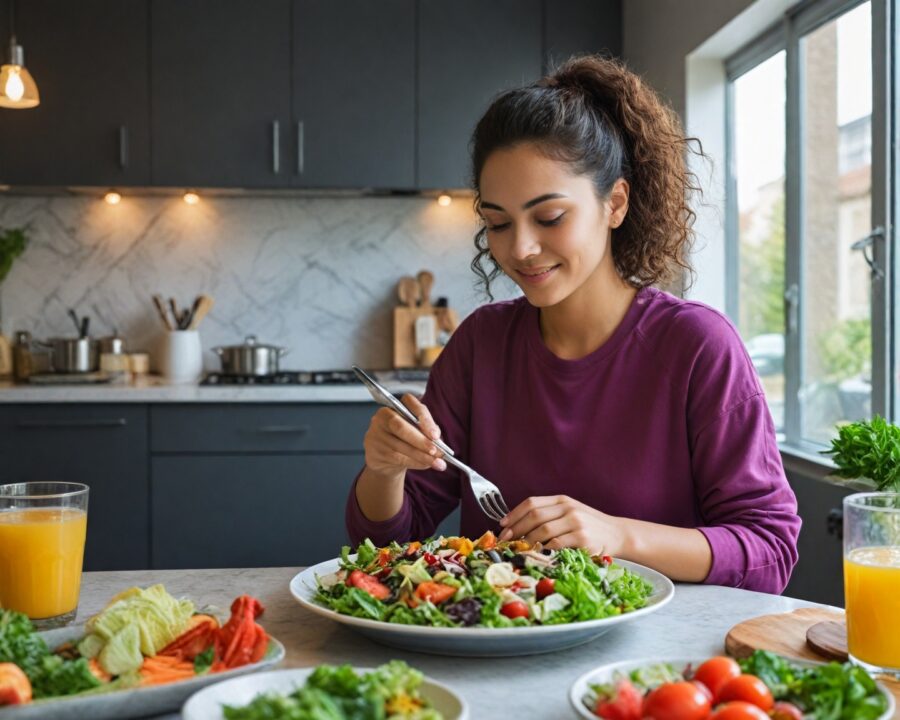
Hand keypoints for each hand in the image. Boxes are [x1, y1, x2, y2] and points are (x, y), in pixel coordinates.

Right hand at [363, 394, 446, 478]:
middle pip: (401, 427)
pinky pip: (397, 458)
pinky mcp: (373, 451)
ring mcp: (376, 434)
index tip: (435, 435)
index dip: (424, 418)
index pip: (409, 403)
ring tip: (437, 463)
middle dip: (421, 441)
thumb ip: (429, 431)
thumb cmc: (406, 439)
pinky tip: (425, 465)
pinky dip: (415, 463)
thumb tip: (439, 442)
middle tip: (436, 451)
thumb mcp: (419, 430)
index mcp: (396, 404)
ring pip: (400, 446)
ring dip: (421, 456)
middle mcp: (383, 416)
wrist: (386, 459)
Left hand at [497, 495, 624, 554]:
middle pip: (534, 516)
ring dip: (527, 541)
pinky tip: (536, 555)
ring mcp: (576, 522)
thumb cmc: (589, 526)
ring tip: (519, 549)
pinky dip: (543, 550)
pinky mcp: (582, 538)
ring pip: (543, 530)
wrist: (617, 534)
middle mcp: (568, 508)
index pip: (532, 503)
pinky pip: (556, 544)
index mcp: (562, 500)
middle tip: (506, 541)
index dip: (514, 514)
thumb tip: (518, 527)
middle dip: (516, 529)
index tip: (503, 525)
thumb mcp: (570, 513)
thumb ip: (549, 515)